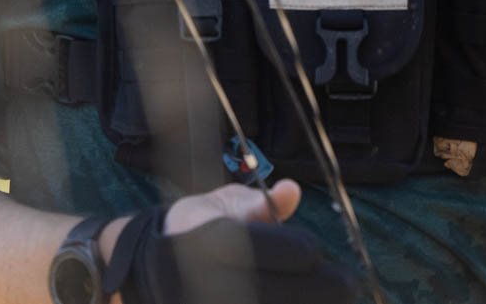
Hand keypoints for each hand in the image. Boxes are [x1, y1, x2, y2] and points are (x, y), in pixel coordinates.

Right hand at [106, 179, 358, 303]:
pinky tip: (294, 301)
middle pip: (302, 292)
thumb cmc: (192, 230)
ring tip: (326, 295)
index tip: (314, 253)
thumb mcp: (216, 204)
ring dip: (312, 302)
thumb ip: (257, 204)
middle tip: (344, 285)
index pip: (296, 251)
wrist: (141, 272)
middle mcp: (215, 280)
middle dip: (332, 287)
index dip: (312, 253)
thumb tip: (292, 192)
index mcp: (218, 239)